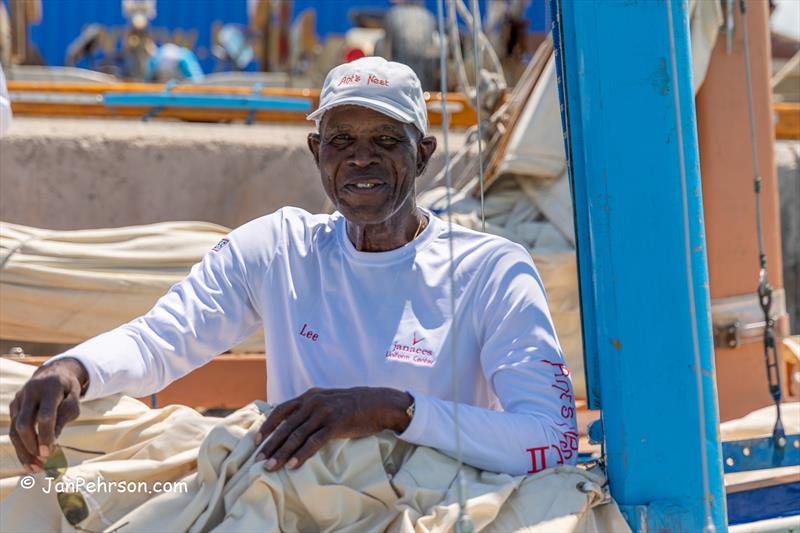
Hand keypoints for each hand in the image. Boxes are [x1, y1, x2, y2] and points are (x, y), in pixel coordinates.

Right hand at [9, 358, 87, 472]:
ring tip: (35, 468)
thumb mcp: (74, 398)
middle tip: (43, 462)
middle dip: (32, 445)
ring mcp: (19, 399)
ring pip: (15, 429)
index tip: (50, 453)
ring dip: (23, 451)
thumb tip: (52, 442)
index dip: (46, 435)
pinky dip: (20, 446)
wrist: (53, 373)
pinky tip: (29, 460)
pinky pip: (13, 430)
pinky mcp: (13, 407)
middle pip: (24, 424)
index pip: (45, 415)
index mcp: (50, 387)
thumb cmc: (67, 389)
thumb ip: (65, 416)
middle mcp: (30, 392)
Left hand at [254, 386, 411, 470]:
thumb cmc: (353, 405)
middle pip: (285, 426)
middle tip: (258, 459)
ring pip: (296, 435)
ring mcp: (324, 413)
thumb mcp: (328, 400)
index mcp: (310, 396)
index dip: (268, 426)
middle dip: (270, 444)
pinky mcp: (335, 424)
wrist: (378, 403)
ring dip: (281, 453)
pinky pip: (314, 442)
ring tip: (271, 467)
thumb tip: (294, 422)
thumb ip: (311, 407)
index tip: (256, 440)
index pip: (281, 410)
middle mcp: (313, 402)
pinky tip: (293, 465)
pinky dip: (301, 455)